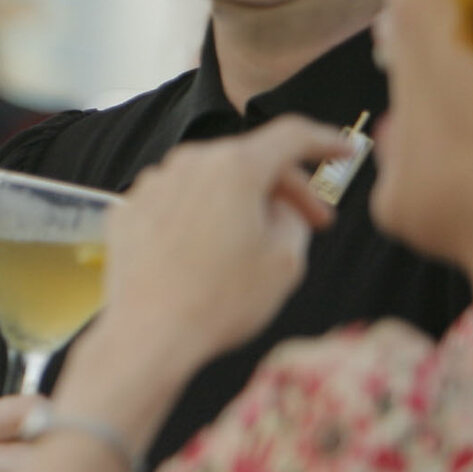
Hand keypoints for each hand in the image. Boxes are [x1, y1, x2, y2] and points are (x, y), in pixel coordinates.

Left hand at [90, 117, 353, 385]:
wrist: (149, 335)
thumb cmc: (219, 301)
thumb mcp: (285, 261)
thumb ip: (295, 217)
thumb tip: (282, 205)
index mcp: (235, 167)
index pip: (291, 136)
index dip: (325, 141)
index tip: (344, 151)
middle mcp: (188, 164)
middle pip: (250, 160)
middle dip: (286, 188)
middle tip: (313, 221)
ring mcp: (152, 185)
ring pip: (211, 180)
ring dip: (239, 201)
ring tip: (255, 244)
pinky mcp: (128, 209)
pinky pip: (176, 201)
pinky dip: (199, 216)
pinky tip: (208, 252)